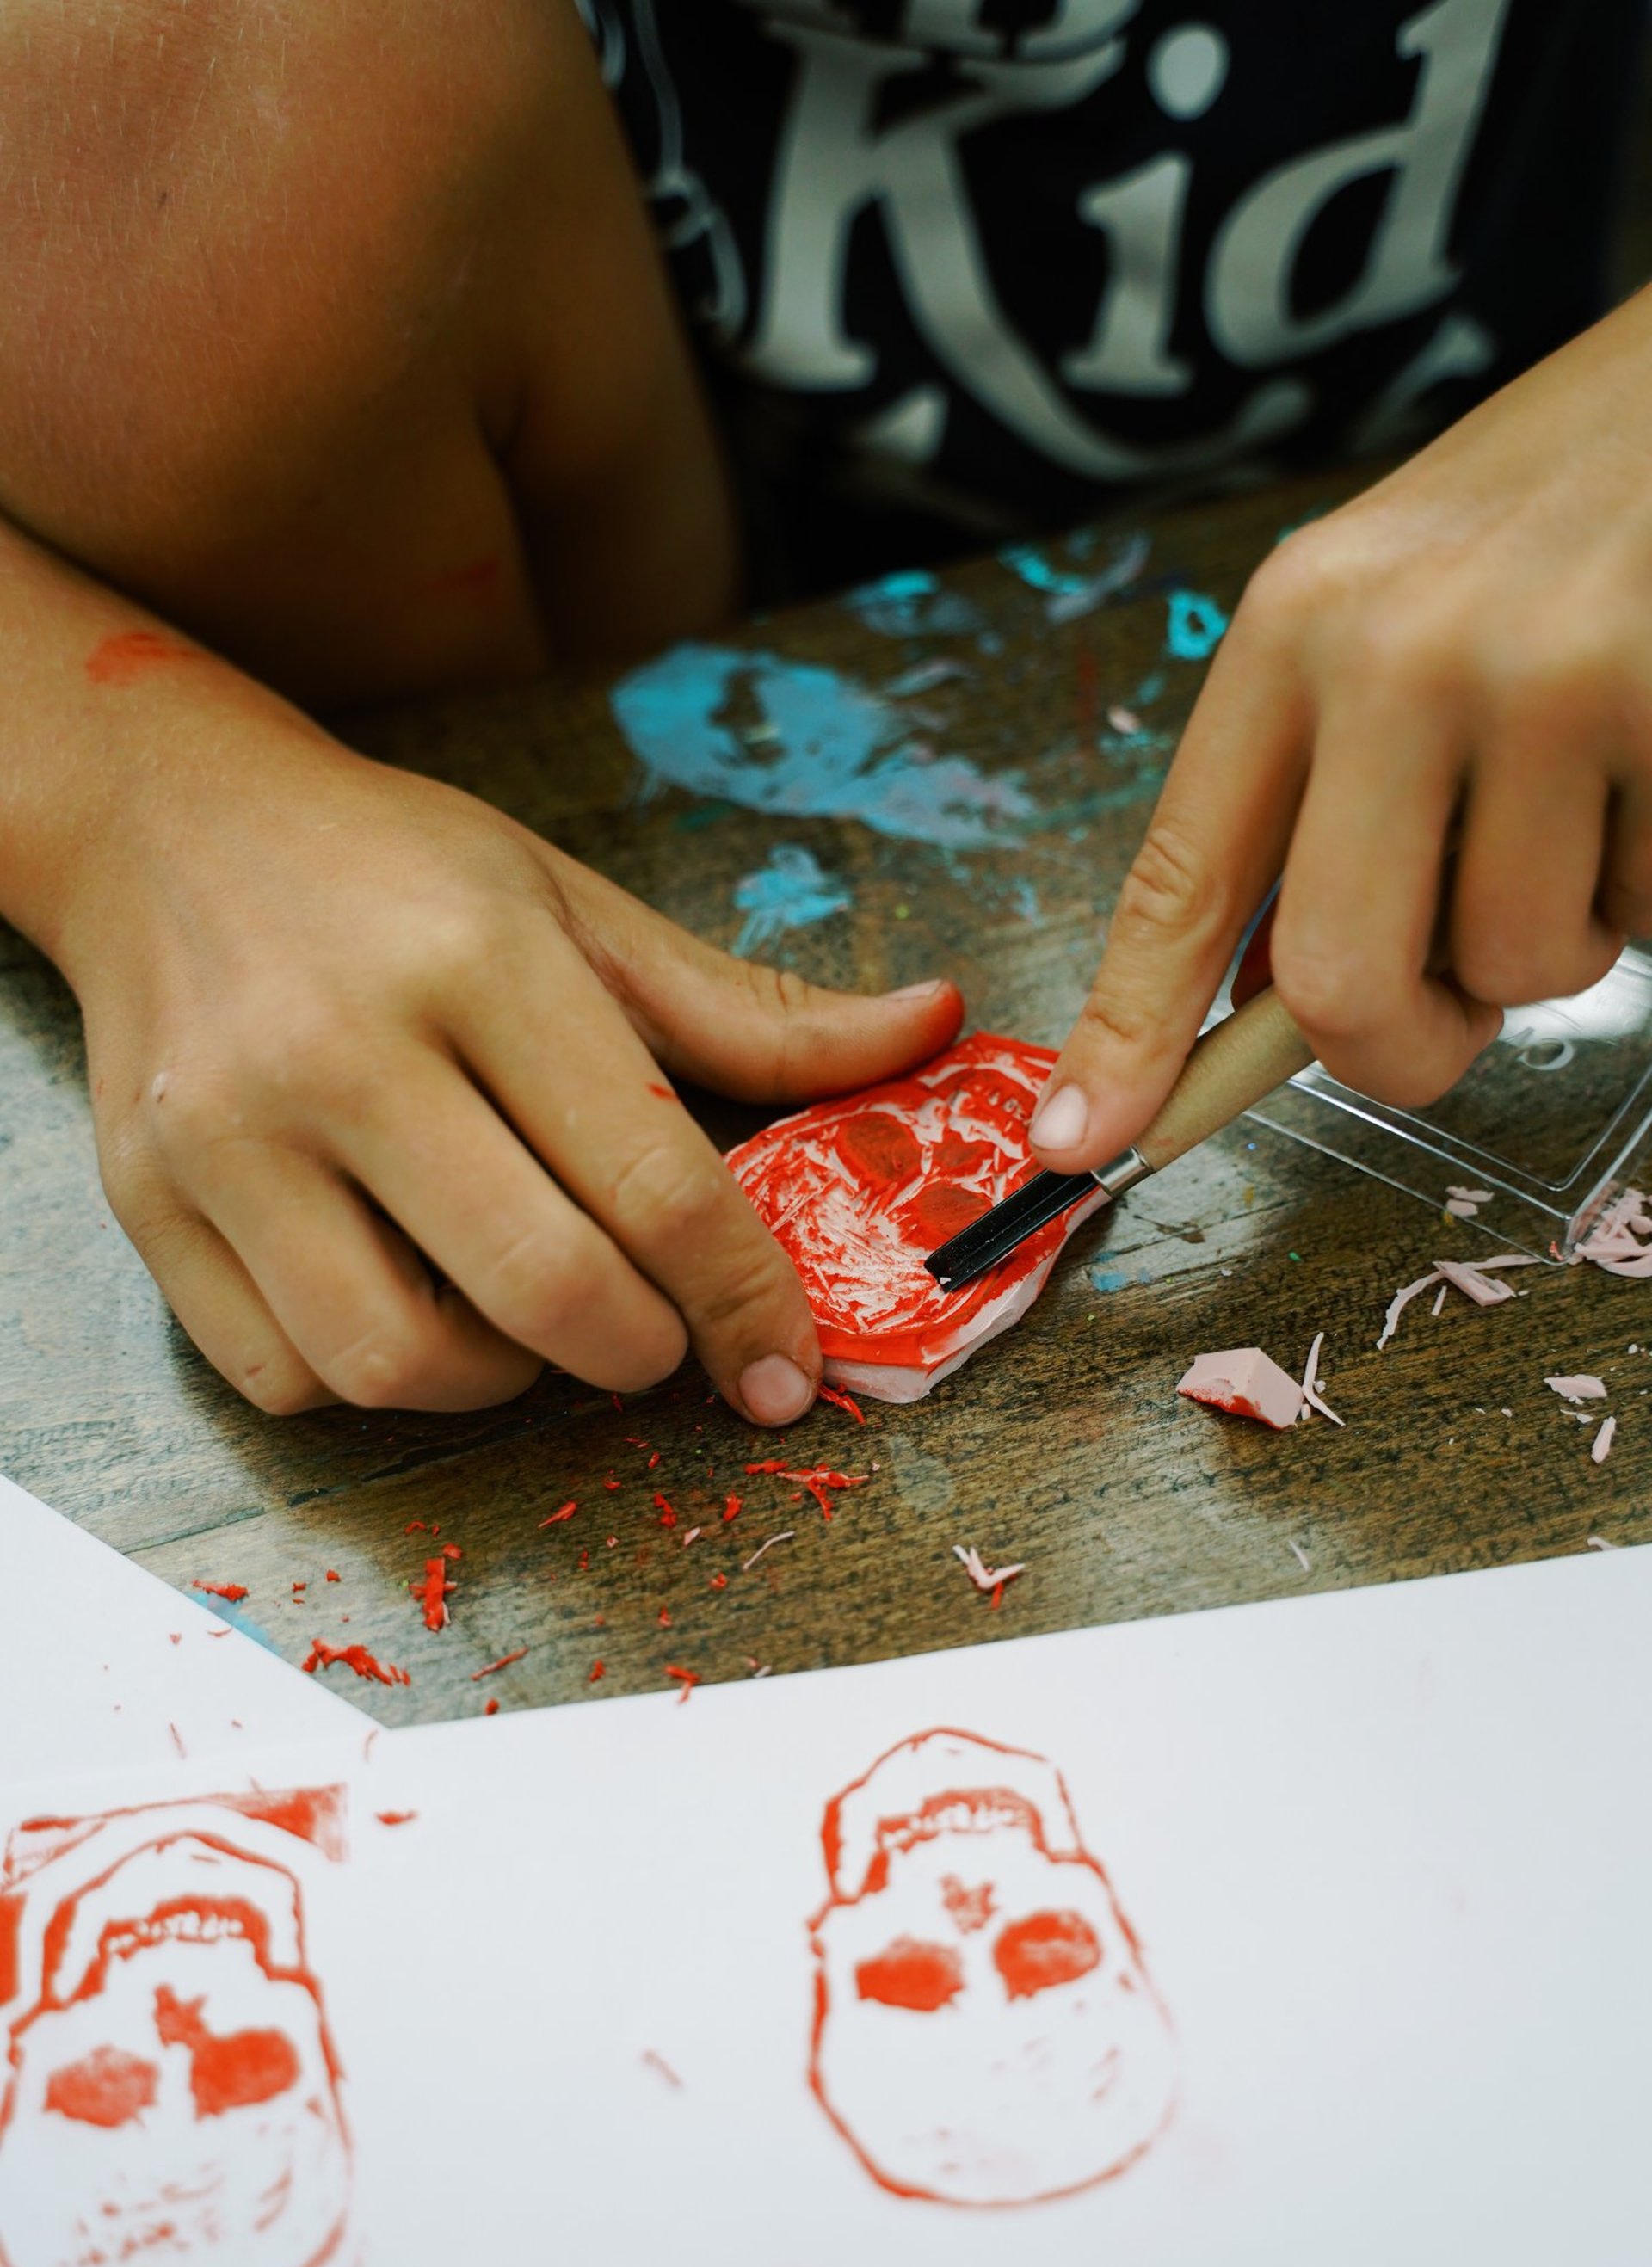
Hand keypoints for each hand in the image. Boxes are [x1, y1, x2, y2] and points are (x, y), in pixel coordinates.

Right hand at [62, 730, 960, 1416]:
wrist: (172, 830)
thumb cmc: (398, 877)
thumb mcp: (577, 908)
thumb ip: (748, 1008)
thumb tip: (932, 1025)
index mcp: (479, 960)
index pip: (654, 1178)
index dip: (746, 1300)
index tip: (787, 1369)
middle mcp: (341, 1048)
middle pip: (541, 1288)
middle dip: (641, 1354)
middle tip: (659, 1342)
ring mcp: (227, 1136)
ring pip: (399, 1360)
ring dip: (502, 1380)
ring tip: (526, 1316)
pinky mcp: (149, 1206)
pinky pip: (285, 1376)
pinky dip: (375, 1382)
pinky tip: (416, 1307)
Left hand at [1028, 290, 1651, 1169]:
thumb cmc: (1548, 514)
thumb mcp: (1391, 608)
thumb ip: (1322, 791)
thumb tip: (1273, 1007)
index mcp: (1298, 627)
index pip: (1180, 876)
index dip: (1130, 1031)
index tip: (1085, 1140)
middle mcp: (1404, 653)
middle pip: (1341, 981)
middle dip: (1399, 1048)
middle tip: (1449, 1016)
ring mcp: (1552, 681)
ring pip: (1521, 966)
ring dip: (1561, 937)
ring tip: (1586, 802)